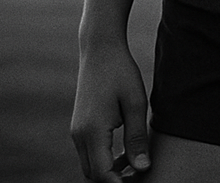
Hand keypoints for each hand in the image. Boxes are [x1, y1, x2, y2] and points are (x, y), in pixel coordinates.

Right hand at [70, 40, 151, 181]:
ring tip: (135, 167)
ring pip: (90, 165)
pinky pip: (89, 153)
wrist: (100, 50)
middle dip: (114, 180)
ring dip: (109, 171)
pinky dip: (104, 160)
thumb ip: (137, 138)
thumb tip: (142, 168)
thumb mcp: (135, 104)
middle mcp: (79, 135)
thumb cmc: (121, 73)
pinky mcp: (79, 126)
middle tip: (140, 176)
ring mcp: (77, 131)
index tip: (140, 181)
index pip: (102, 173)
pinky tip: (125, 154)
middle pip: (93, 174)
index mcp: (92, 131)